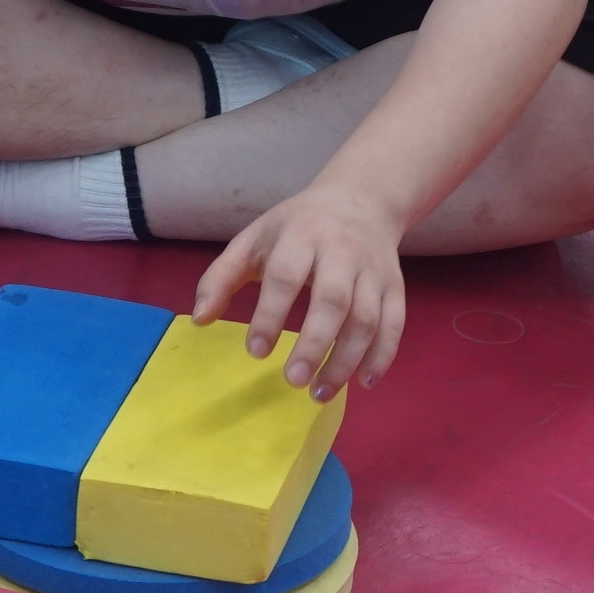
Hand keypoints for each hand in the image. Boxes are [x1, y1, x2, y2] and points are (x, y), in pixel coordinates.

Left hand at [189, 180, 406, 398]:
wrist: (361, 199)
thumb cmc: (298, 226)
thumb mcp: (254, 239)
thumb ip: (222, 276)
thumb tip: (198, 319)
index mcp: (302, 236)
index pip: (286, 276)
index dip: (271, 314)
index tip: (256, 351)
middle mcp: (342, 252)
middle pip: (333, 300)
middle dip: (314, 343)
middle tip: (293, 380)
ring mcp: (373, 270)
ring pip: (367, 318)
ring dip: (346, 359)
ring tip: (319, 393)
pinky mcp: (394, 286)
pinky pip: (394, 324)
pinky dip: (382, 355)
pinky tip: (363, 383)